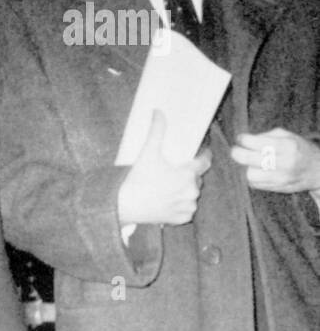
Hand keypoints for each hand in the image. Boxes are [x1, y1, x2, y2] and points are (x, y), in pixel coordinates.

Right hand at [117, 110, 211, 225]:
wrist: (124, 205)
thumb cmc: (137, 179)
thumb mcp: (147, 153)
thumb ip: (157, 131)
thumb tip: (158, 112)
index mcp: (188, 175)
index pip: (205, 162)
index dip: (202, 156)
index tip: (199, 153)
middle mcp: (192, 192)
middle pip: (196, 179)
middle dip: (188, 174)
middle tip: (173, 172)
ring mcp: (188, 206)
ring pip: (192, 194)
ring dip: (184, 190)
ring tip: (168, 187)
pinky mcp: (182, 218)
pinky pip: (187, 209)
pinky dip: (180, 205)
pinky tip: (167, 200)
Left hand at [231, 128, 319, 193]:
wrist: (317, 170)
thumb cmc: (298, 149)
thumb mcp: (288, 136)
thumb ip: (266, 136)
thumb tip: (244, 140)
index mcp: (288, 146)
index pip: (258, 143)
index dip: (243, 140)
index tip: (240, 139)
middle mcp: (286, 163)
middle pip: (249, 159)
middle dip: (237, 153)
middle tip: (235, 150)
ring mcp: (282, 178)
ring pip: (250, 175)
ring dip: (246, 168)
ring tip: (250, 162)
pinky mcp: (278, 188)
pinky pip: (254, 184)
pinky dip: (253, 177)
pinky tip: (259, 171)